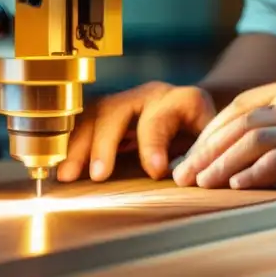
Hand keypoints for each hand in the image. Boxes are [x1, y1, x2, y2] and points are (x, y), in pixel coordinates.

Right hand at [57, 82, 214, 182]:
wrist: (202, 119)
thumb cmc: (209, 140)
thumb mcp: (215, 145)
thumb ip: (204, 159)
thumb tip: (191, 181)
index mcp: (182, 101)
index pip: (160, 119)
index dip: (154, 145)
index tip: (155, 171)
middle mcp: (151, 96)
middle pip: (117, 111)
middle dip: (105, 144)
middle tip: (99, 175)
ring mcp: (127, 101)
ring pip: (94, 116)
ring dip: (78, 146)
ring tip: (67, 176)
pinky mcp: (110, 113)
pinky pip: (83, 124)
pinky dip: (70, 145)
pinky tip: (60, 167)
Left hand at [172, 73, 275, 205]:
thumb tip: (233, 147)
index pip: (239, 107)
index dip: (210, 133)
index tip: (191, 157)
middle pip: (239, 122)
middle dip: (206, 150)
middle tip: (184, 175)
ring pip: (253, 139)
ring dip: (222, 163)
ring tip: (203, 184)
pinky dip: (255, 173)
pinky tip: (237, 186)